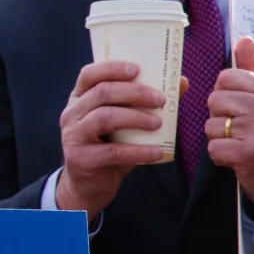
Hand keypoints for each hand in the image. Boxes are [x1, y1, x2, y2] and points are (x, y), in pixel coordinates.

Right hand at [53, 59, 177, 218]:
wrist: (89, 185)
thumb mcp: (125, 123)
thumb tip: (181, 82)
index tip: (138, 69)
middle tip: (160, 100)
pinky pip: (113, 151)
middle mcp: (72, 114)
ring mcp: (73, 136)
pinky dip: (139, 151)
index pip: (89, 74)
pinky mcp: (80, 159)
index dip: (112, 68)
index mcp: (79, 99)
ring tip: (158, 123)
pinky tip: (157, 152)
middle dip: (134, 93)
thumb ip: (147, 103)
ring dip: (135, 118)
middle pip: (101, 93)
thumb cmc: (109, 148)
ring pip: (104, 118)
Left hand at [207, 36, 253, 216]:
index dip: (223, 96)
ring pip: (211, 125)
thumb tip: (244, 39)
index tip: (239, 110)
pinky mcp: (251, 152)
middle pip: (214, 100)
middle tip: (238, 130)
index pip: (225, 78)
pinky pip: (213, 147)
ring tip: (239, 143)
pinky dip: (219, 156)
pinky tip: (236, 158)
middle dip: (218, 118)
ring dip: (218, 138)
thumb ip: (250, 70)